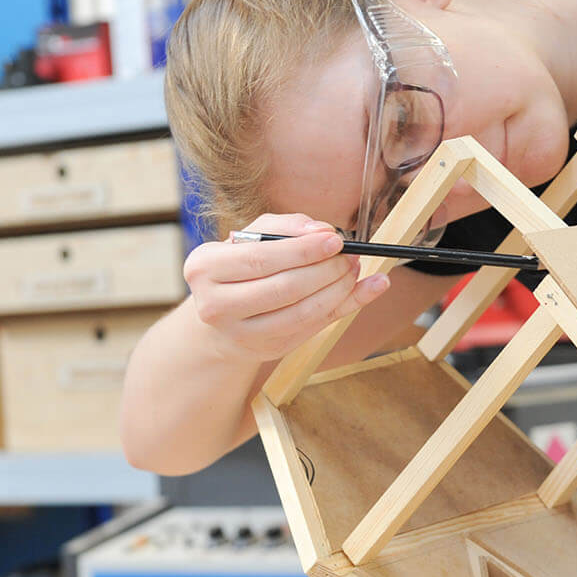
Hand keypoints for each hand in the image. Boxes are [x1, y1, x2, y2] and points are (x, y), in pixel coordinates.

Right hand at [182, 214, 390, 362]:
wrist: (221, 316)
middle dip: (324, 270)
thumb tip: (321, 230)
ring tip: (354, 269)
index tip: (334, 239)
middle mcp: (215, 305)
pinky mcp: (268, 348)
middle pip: (283, 288)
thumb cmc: (239, 267)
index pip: (260, 258)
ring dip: (338, 289)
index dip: (302, 250)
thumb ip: (284, 227)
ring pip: (301, 312)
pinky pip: (314, 327)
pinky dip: (348, 305)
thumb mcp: (251, 239)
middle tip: (348, 255)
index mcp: (204, 268)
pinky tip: (372, 288)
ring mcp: (240, 333)